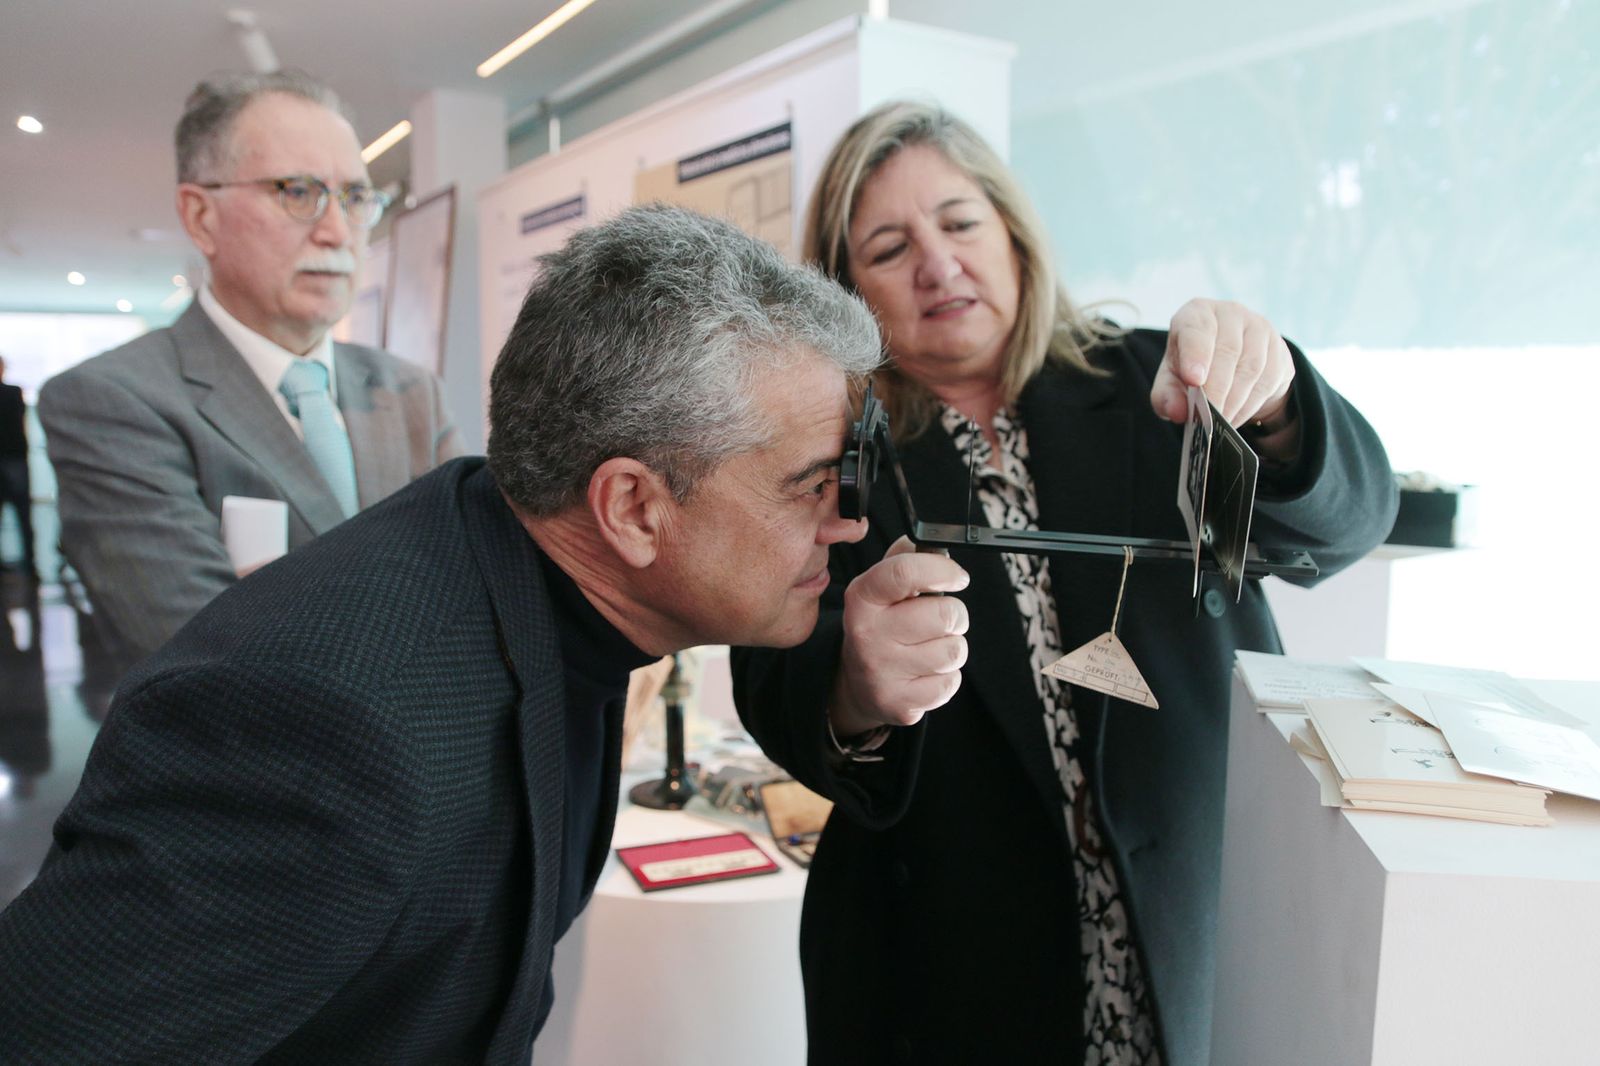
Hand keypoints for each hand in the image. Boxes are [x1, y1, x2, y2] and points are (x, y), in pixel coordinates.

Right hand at [830, 536, 969, 734]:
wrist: (857, 684)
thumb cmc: (881, 625)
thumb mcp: (881, 589)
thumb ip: (905, 560)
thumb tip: (933, 546)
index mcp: (862, 598)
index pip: (905, 571)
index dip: (942, 570)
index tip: (958, 577)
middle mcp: (866, 634)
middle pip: (945, 614)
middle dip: (954, 616)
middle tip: (941, 621)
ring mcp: (881, 672)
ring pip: (954, 651)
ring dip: (952, 647)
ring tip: (929, 648)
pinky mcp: (898, 703)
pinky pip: (950, 683)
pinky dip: (946, 678)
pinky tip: (925, 673)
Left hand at [1150, 299, 1294, 426]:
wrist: (1230, 367)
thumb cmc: (1193, 368)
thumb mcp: (1171, 380)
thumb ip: (1167, 395)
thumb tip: (1177, 411)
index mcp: (1197, 313)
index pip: (1197, 328)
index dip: (1196, 354)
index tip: (1194, 380)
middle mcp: (1230, 314)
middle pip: (1229, 351)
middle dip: (1217, 389)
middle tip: (1208, 418)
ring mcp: (1259, 328)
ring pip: (1252, 367)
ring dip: (1235, 401)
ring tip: (1220, 422)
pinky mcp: (1279, 349)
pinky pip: (1270, 379)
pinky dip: (1251, 404)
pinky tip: (1237, 416)